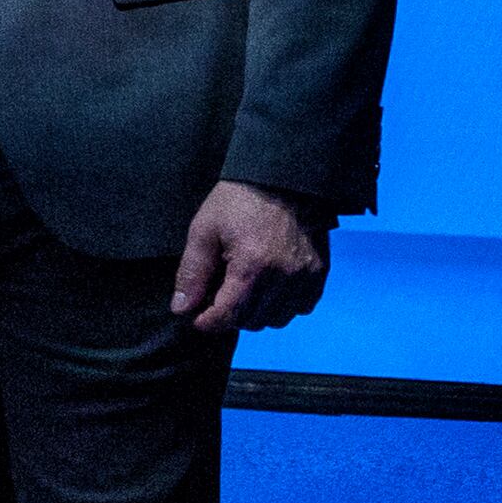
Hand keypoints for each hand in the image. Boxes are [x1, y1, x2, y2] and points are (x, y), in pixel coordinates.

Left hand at [169, 178, 327, 333]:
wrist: (284, 179)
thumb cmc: (238, 202)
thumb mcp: (204, 232)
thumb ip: (192, 274)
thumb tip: (181, 309)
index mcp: (252, 266)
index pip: (228, 316)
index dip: (207, 322)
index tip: (196, 317)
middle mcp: (284, 278)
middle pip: (251, 321)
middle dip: (229, 316)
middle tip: (217, 296)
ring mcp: (306, 277)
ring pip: (277, 319)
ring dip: (256, 313)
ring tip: (242, 291)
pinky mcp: (320, 274)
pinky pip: (300, 308)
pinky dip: (282, 305)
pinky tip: (268, 287)